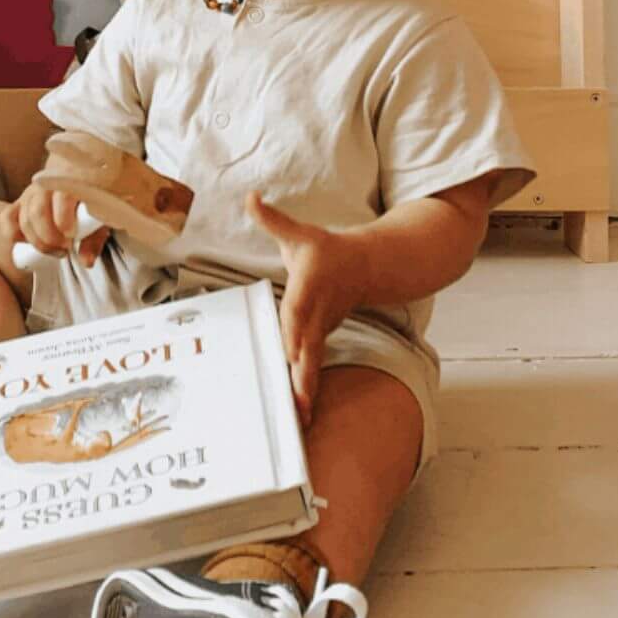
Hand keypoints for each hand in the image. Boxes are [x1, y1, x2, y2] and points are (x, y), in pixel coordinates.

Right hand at [14, 173, 110, 267]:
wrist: (73, 184)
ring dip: (38, 242)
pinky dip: (15, 235)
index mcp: (70, 182)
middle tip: (65, 249)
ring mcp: (30, 194)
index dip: (64, 219)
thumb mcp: (97, 220)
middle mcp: (47, 185)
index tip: (72, 236)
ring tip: (56, 250)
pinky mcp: (18, 203)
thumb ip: (93, 241)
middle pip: (38, 212)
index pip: (62, 196)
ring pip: (24, 220)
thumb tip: (86, 261)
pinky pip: (6, 218)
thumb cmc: (87, 204)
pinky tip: (32, 242)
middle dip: (49, 238)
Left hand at [248, 193, 368, 427]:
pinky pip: (311, 366)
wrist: (367, 267)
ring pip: (311, 362)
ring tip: (299, 420)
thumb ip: (273, 219)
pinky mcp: (320, 340)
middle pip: (307, 345)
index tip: (291, 351)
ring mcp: (321, 329)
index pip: (299, 311)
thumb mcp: (299, 233)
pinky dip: (306, 389)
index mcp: (309, 287)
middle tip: (296, 404)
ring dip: (304, 390)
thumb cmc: (325, 249)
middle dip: (301, 373)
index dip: (295, 330)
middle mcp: (317, 313)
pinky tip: (300, 416)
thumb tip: (250, 197)